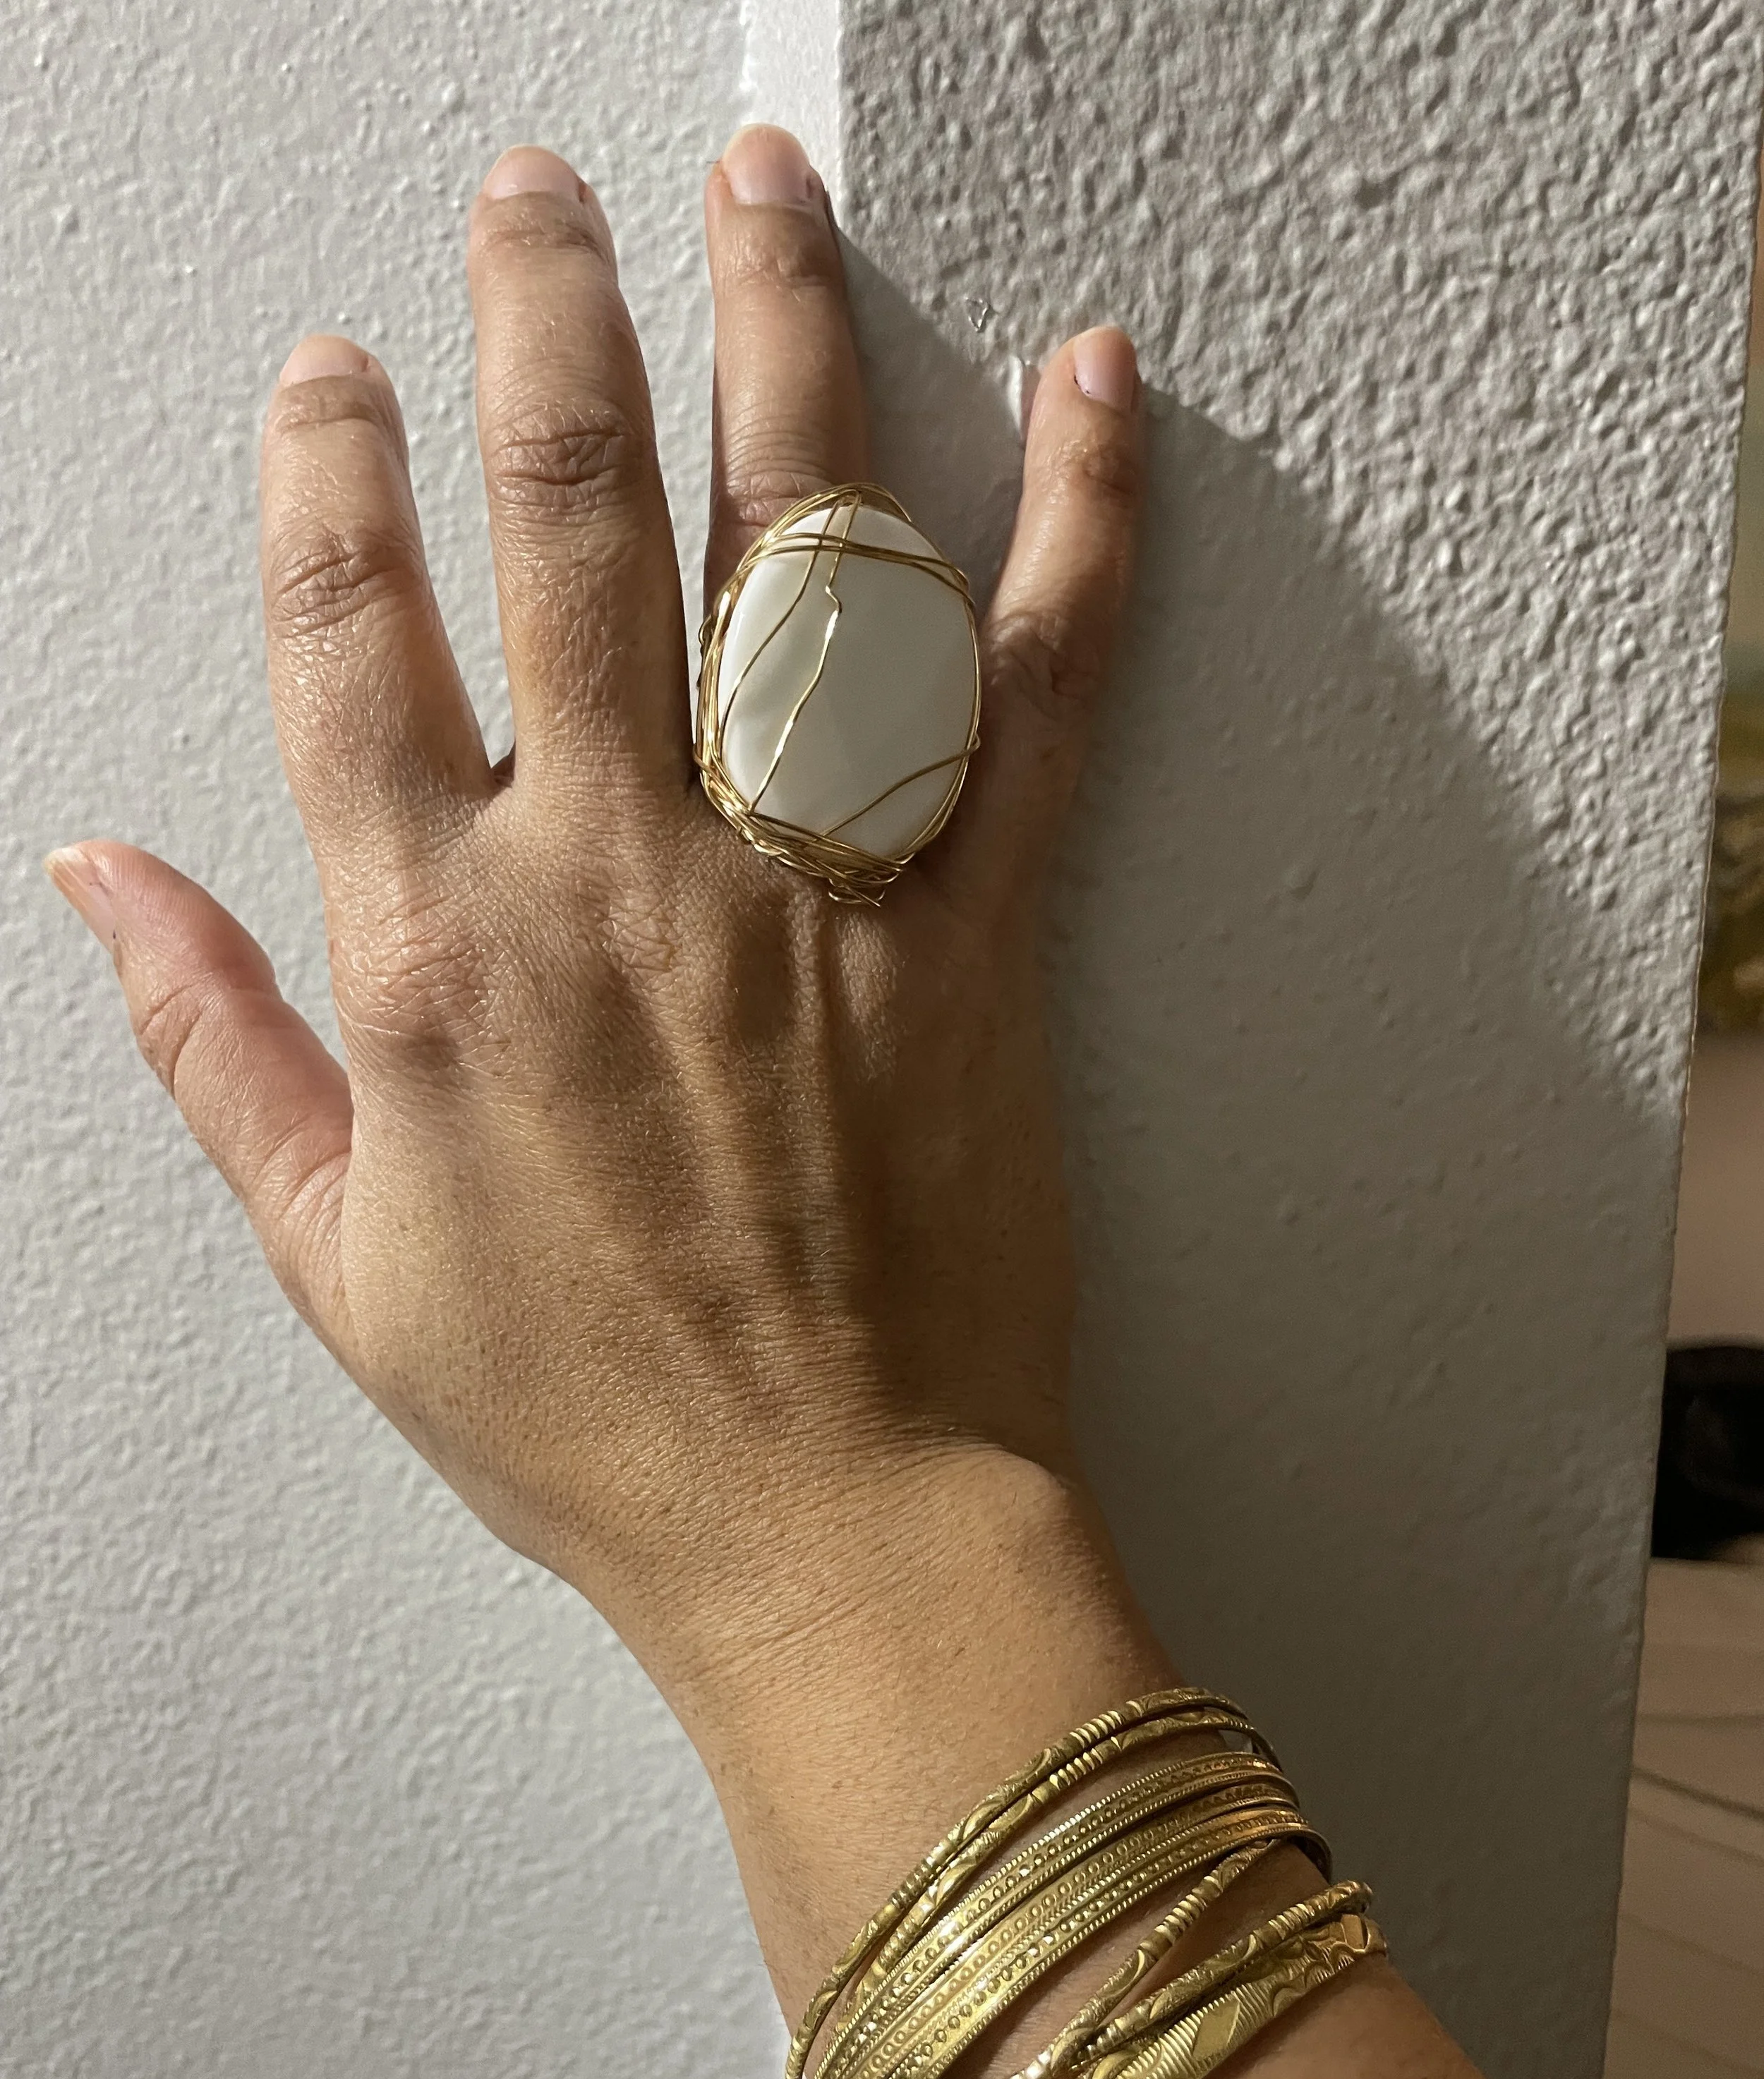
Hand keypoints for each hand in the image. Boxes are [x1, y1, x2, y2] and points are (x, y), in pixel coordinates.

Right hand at [46, 129, 1151, 1835]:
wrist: (827, 1524)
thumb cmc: (588, 1417)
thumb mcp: (336, 1257)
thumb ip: (215, 1042)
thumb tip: (101, 880)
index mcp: (444, 952)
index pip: (350, 635)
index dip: (329, 474)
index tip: (333, 378)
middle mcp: (622, 877)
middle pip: (570, 519)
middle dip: (544, 316)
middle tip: (536, 191)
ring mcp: (812, 885)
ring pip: (792, 550)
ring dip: (772, 339)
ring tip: (758, 187)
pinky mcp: (976, 931)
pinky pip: (1040, 690)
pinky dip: (1078, 526)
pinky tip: (1090, 386)